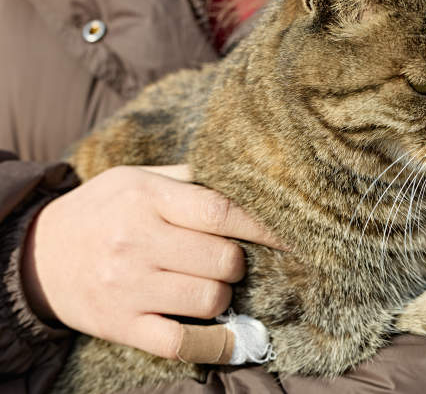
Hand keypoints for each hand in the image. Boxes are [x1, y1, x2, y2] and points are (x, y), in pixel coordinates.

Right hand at [20, 165, 285, 360]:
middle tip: (229, 259)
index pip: (221, 211)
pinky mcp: (123, 325)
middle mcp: (138, 242)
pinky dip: (212, 341)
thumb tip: (246, 177)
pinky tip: (222, 331)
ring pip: (212, 299)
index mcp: (147, 199)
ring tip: (208, 284)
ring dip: (223, 294)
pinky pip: (183, 341)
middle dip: (239, 261)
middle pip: (225, 259)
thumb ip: (188, 178)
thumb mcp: (136, 178)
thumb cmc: (103, 210)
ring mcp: (130, 287)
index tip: (291, 234)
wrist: (39, 255)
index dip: (264, 225)